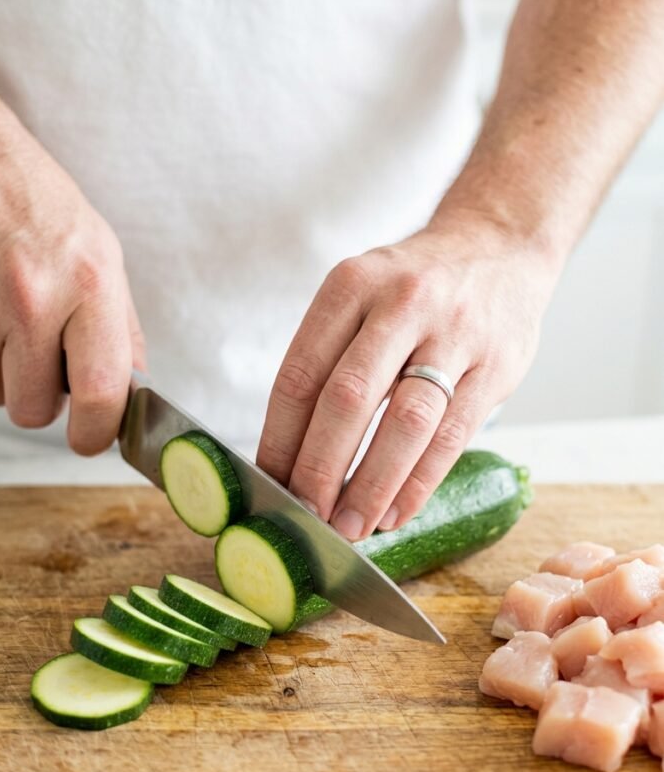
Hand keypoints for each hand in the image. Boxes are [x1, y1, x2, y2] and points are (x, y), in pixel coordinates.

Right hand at [0, 74, 144, 454]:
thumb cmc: (33, 201)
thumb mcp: (101, 253)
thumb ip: (120, 329)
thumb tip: (129, 392)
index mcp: (87, 284)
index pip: (99, 391)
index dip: (96, 432)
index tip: (90, 439)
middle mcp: (31, 299)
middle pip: (33, 410)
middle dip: (41, 398)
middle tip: (45, 357)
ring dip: (3, 375)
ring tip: (9, 324)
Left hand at [257, 215, 556, 538]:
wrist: (501, 244)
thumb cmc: (414, 288)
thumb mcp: (361, 295)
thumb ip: (329, 359)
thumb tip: (289, 455)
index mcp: (352, 286)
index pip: (301, 375)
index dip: (280, 438)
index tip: (270, 483)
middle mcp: (402, 304)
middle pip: (348, 400)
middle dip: (320, 468)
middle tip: (306, 515)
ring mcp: (454, 334)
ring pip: (404, 424)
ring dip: (371, 485)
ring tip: (349, 527)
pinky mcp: (497, 366)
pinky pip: (452, 437)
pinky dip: (418, 483)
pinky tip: (395, 512)